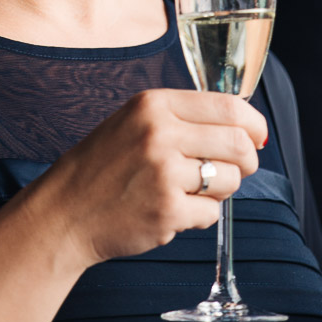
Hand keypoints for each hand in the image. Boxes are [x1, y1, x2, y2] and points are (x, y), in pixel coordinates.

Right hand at [40, 88, 266, 267]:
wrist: (64, 212)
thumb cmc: (102, 168)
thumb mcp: (134, 123)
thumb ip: (183, 119)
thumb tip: (247, 129)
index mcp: (153, 105)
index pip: (228, 106)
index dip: (253, 124)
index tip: (257, 137)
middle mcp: (159, 133)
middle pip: (238, 143)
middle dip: (247, 160)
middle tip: (236, 171)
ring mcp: (163, 172)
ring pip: (229, 180)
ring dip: (219, 191)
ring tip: (187, 192)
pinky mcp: (167, 210)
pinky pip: (211, 213)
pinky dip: (198, 216)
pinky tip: (170, 210)